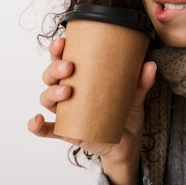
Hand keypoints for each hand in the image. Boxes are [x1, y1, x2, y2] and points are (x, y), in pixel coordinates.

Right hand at [28, 37, 156, 184]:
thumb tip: (149, 65)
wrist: (128, 143)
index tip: (63, 41)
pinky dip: (37, 126)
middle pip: (51, 76)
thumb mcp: (135, 94)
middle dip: (55, 68)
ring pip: (47, 98)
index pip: (64, 58)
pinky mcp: (66, 132)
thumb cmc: (125, 113)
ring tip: (66, 92)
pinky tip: (36, 121)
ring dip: (51, 93)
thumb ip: (142, 80)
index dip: (58, 49)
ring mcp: (66, 112)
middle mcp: (69, 92)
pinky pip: (47, 130)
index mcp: (82, 77)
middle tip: (69, 67)